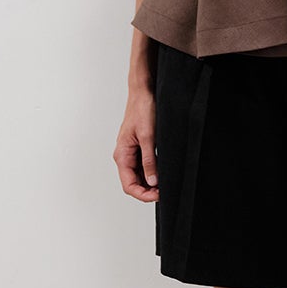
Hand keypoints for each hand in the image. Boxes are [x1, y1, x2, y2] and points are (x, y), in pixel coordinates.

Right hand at [115, 82, 158, 200]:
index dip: (143, 194)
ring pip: (138, 176)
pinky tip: (162, 173)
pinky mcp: (138, 148)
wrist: (143, 92)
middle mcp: (124, 156)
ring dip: (150, 183)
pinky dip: (152, 173)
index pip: (129, 185)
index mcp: (122, 154)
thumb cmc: (142, 109)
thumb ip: (149, 161)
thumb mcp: (148, 137)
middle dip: (147, 191)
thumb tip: (152, 181)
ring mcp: (131, 152)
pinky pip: (143, 166)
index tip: (158, 195)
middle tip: (164, 192)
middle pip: (133, 183)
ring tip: (164, 184)